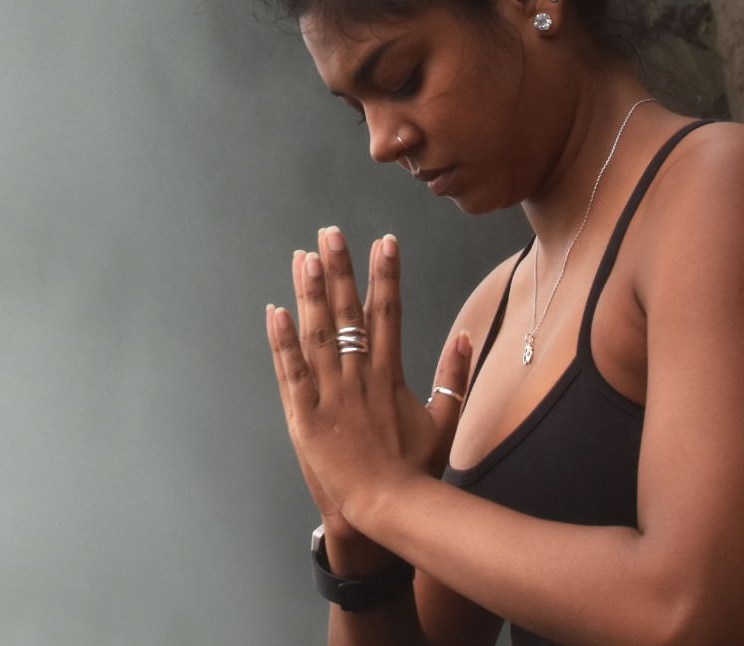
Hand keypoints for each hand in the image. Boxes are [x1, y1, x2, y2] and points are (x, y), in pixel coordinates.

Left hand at [266, 228, 473, 533]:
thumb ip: (455, 375)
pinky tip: (276, 311)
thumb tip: (467, 335)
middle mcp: (359, 377)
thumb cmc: (417, 470)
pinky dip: (283, 341)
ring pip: (318, 333)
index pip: (388, 312)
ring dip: (310, 293)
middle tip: (330, 232)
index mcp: (389, 375)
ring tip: (304, 256)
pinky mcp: (307, 415)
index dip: (385, 275)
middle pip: (349, 313)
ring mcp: (332, 394)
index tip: (384, 241)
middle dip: (340, 269)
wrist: (392, 511)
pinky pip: (292, 371)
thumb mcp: (445, 419)